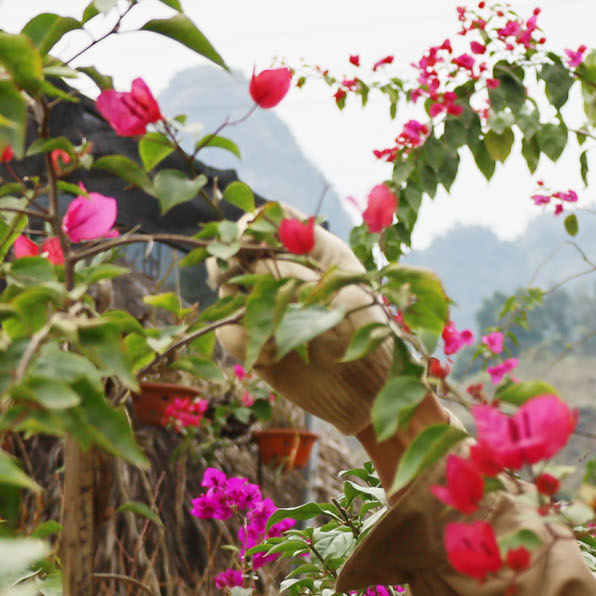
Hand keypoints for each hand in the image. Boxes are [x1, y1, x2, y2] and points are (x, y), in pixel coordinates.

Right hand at [214, 217, 394, 436]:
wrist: (367, 383)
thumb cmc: (368, 324)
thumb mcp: (347, 273)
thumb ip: (313, 241)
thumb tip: (275, 212)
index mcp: (298, 256)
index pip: (258, 228)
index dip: (245, 228)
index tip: (244, 234)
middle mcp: (273, 280)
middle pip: (231, 256)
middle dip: (231, 259)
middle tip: (235, 266)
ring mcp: (260, 312)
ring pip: (226, 293)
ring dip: (240, 300)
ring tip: (274, 320)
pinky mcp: (252, 346)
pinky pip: (229, 333)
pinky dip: (245, 339)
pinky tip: (275, 353)